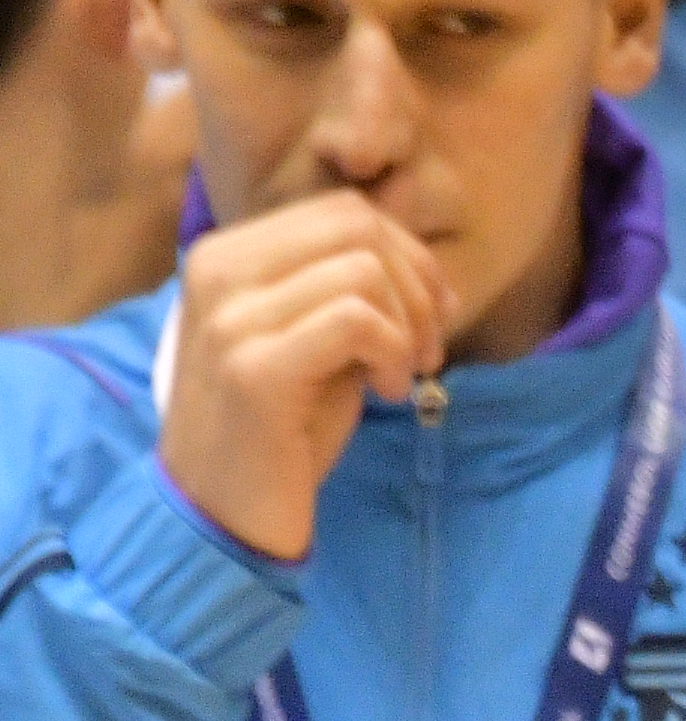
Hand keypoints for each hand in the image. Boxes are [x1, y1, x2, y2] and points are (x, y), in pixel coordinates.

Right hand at [155, 192, 457, 560]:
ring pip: (362, 271)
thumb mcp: (319, 343)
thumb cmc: (281, 429)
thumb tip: (422, 266)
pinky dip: (394, 355)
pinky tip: (388, 394)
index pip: (344, 212)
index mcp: (229, 255)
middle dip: (418, 287)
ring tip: (404, 375)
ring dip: (409, 327)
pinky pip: (356, 321)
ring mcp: (230, 316)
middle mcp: (218, 270)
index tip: (433, 317)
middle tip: (427, 350)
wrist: (221, 508)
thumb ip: (351, 295)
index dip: (409, 257)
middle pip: (358, 228)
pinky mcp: (254, 366)